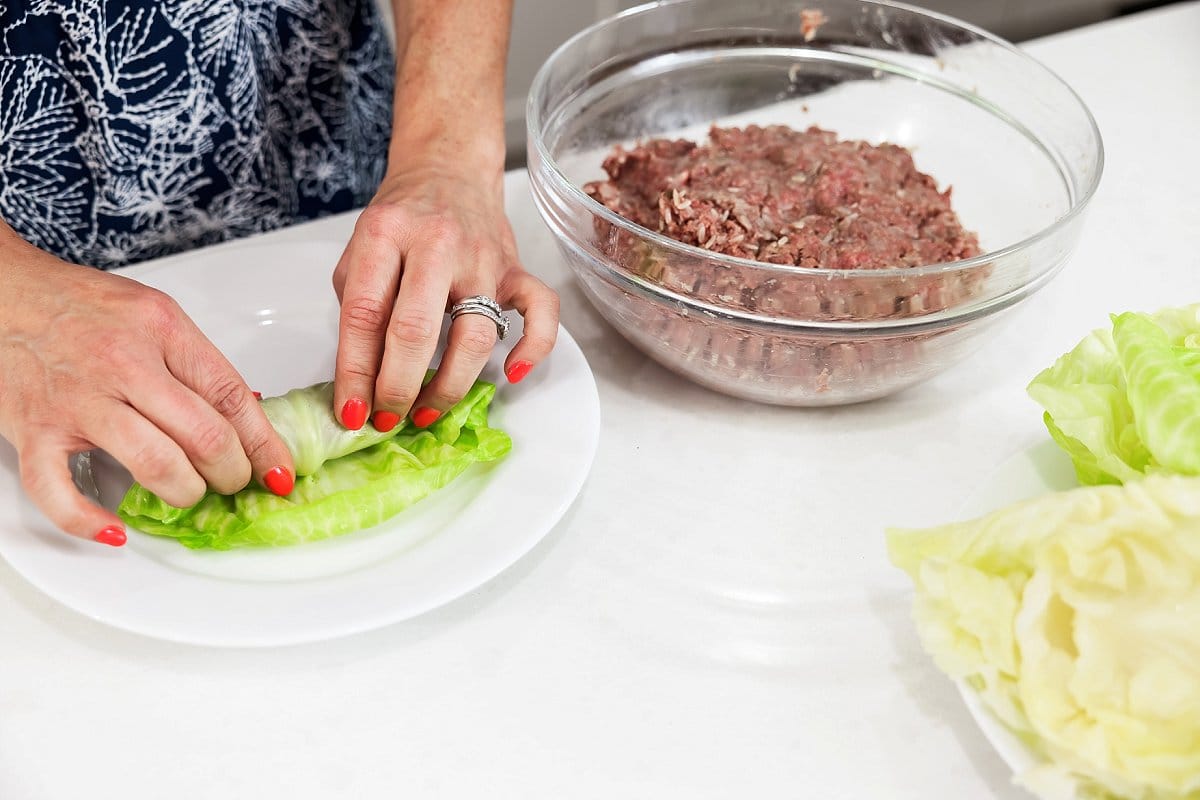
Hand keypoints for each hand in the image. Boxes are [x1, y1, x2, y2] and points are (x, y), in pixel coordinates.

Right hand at [0, 240, 295, 545]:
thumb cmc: (77, 303)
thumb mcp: (153, 314)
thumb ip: (196, 362)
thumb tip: (246, 411)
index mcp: (162, 329)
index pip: (232, 396)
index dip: (265, 444)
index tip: (280, 471)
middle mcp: (124, 364)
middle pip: (205, 435)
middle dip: (231, 473)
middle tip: (232, 480)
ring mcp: (78, 400)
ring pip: (156, 464)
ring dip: (185, 492)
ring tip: (188, 491)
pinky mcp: (34, 430)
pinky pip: (59, 490)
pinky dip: (89, 520)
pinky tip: (116, 529)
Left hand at [331, 162, 558, 432]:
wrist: (448, 168)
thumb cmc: (401, 218)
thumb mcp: (359, 251)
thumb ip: (358, 307)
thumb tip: (360, 380)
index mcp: (386, 234)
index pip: (365, 314)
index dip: (356, 372)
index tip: (350, 410)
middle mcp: (436, 244)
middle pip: (416, 330)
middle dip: (398, 388)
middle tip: (388, 418)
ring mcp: (483, 258)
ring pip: (474, 335)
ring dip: (449, 386)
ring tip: (427, 412)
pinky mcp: (516, 269)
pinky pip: (541, 312)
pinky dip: (533, 348)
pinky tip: (511, 374)